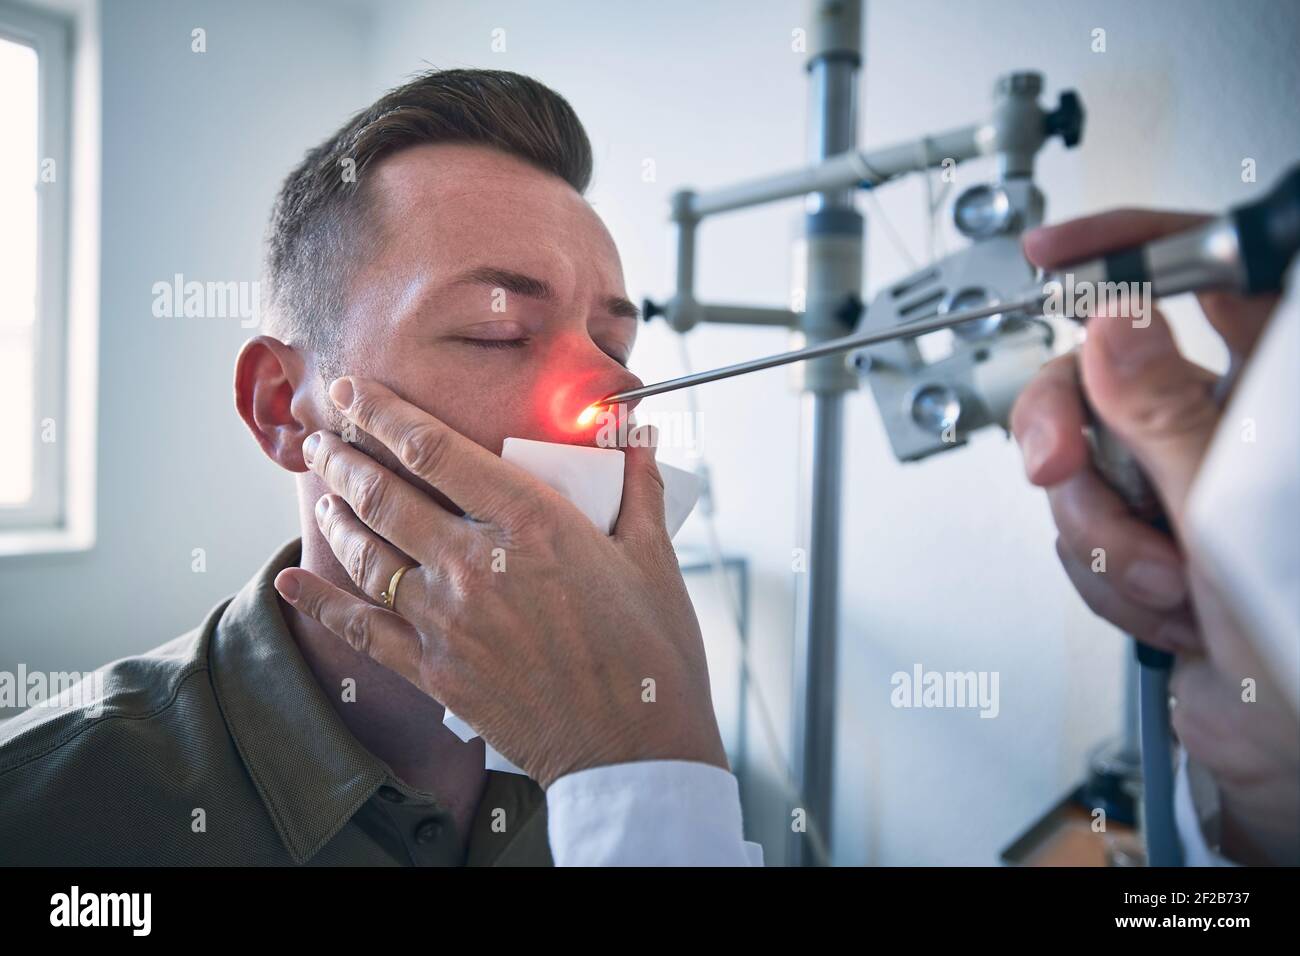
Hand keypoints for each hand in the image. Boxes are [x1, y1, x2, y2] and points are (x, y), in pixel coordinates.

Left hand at [274, 377, 727, 788]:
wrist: (634, 748)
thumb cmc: (652, 651)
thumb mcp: (654, 556)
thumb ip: (639, 484)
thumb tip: (638, 430)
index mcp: (530, 524)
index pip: (434, 449)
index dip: (383, 412)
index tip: (356, 390)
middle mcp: (476, 564)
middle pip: (384, 495)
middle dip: (344, 457)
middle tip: (323, 437)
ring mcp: (447, 621)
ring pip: (366, 554)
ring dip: (336, 514)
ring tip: (322, 491)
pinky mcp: (434, 672)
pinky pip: (358, 629)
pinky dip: (318, 601)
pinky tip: (290, 579)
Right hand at [1011, 209, 1296, 863]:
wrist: (1284, 757)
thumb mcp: (1232, 516)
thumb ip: (1165, 414)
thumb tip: (1116, 326)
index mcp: (1274, 394)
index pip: (1204, 275)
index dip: (1128, 248)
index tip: (1057, 253)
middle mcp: (1223, 425)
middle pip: (1100, 373)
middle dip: (1067, 435)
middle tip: (1054, 466)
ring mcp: (1178, 482)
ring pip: (1077, 461)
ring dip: (1105, 538)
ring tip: (1171, 585)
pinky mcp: (1142, 533)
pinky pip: (1076, 525)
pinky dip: (1106, 575)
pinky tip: (1166, 606)